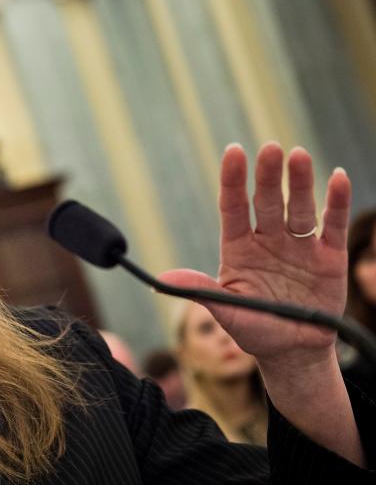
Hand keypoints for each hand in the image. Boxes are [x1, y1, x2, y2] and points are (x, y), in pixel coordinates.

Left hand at [160, 142, 350, 367]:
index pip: (234, 207)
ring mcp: (298, 247)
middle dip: (268, 176)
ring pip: (298, 208)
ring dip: (300, 183)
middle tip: (271, 148)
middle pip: (267, 202)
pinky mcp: (328, 258)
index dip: (233, 180)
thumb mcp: (225, 310)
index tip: (233, 151)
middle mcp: (267, 240)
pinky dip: (336, 202)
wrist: (293, 352)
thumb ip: (201, 291)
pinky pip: (332, 225)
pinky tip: (336, 177)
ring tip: (298, 156)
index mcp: (238, 248)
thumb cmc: (254, 328)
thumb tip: (164, 280)